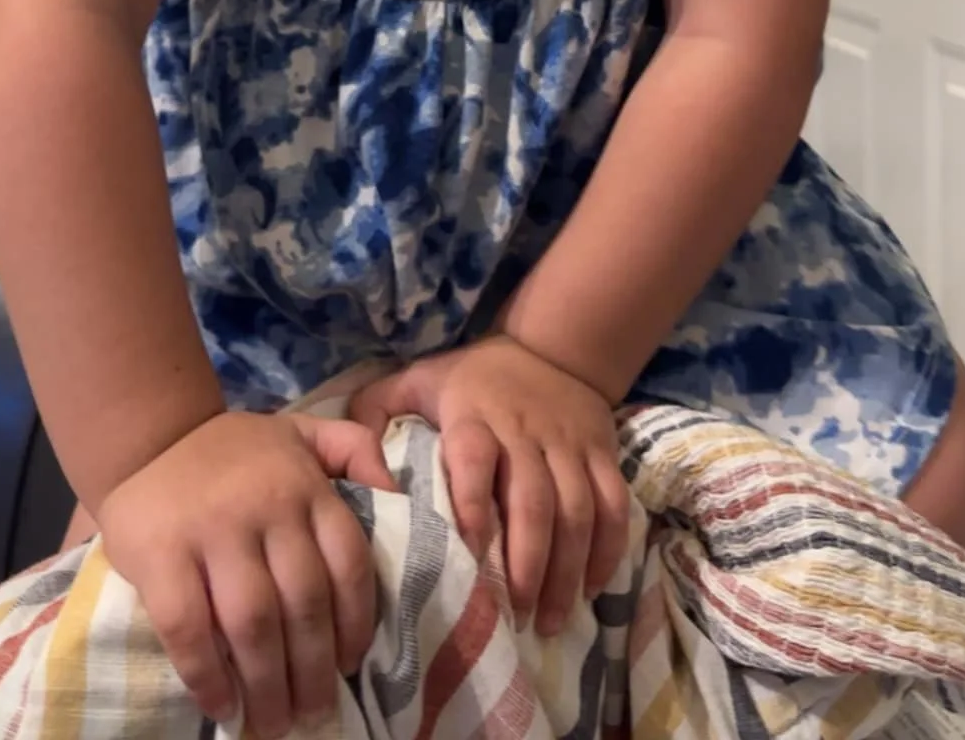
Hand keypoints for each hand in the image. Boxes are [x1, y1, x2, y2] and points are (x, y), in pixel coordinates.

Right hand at [98, 408, 394, 738]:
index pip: (348, 563)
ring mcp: (214, 529)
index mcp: (305, 485)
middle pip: (304, 604)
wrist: (149, 436)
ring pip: (254, 623)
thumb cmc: (235, 451)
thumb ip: (353, 450)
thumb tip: (396, 490)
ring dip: (268, 685)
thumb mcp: (303, 433)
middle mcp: (268, 505)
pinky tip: (222, 705)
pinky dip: (207, 675)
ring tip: (273, 723)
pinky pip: (189, 627)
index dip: (356, 622)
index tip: (349, 666)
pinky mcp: (161, 553)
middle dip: (313, 671)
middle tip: (313, 714)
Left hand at [351, 337, 628, 634]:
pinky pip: (614, 505)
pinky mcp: (602, 452)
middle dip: (525, 563)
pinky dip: (608, 550)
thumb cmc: (474, 378)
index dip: (470, 505)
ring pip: (577, 510)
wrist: (553, 346)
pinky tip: (590, 589)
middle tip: (513, 613)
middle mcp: (525, 430)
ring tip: (547, 619)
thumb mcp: (419, 379)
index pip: (473, 459)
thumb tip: (349, 464)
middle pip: (533, 499)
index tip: (466, 556)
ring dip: (565, 570)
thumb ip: (376, 411)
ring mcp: (569, 443)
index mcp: (475, 414)